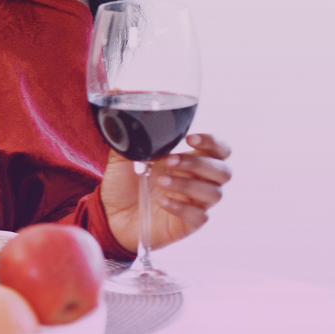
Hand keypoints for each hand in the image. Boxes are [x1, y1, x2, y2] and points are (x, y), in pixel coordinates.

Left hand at [101, 133, 232, 253]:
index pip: (219, 150)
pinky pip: (200, 217)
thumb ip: (130, 138)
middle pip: (224, 171)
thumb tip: (126, 109)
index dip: (212, 142)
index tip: (190, 138)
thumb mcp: (122, 158)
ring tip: (160, 181)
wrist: (110, 215)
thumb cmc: (123, 185)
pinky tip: (163, 202)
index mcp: (189, 161)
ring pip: (214, 194)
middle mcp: (198, 182)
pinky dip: (182, 208)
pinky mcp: (189, 224)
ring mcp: (195, 204)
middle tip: (169, 161)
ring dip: (188, 185)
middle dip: (199, 163)